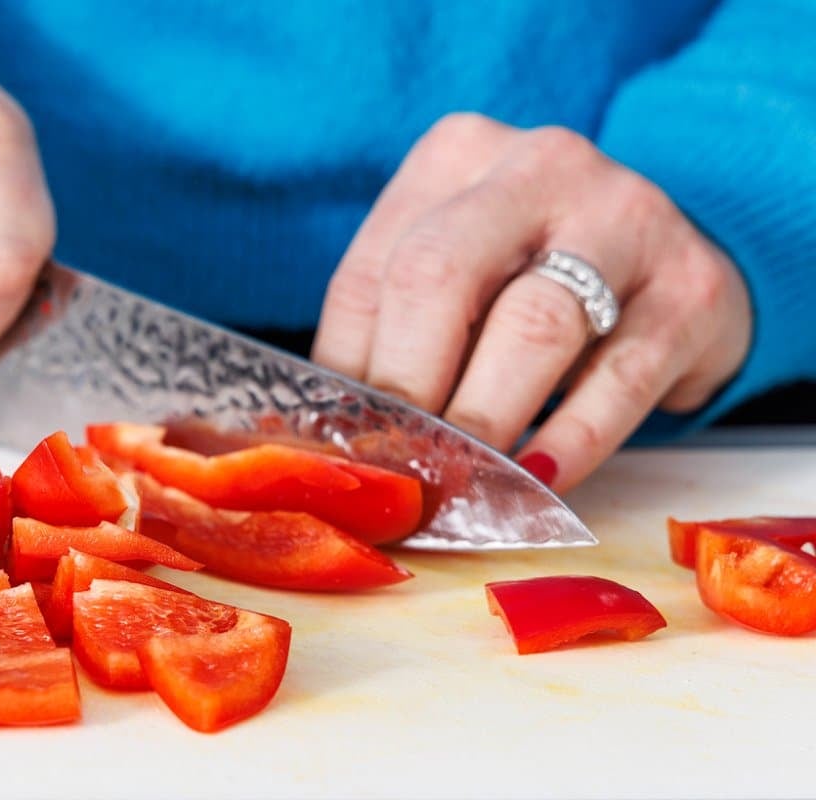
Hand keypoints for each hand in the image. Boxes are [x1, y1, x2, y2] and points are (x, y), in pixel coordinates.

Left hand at [312, 113, 750, 491]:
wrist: (676, 256)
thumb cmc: (533, 274)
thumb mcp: (461, 270)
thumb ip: (397, 327)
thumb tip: (342, 431)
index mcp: (455, 157)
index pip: (371, 273)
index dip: (347, 370)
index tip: (344, 442)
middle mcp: (538, 166)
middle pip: (440, 277)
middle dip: (407, 387)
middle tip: (398, 463)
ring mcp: (625, 217)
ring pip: (533, 326)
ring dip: (483, 420)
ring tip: (458, 479)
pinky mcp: (692, 287)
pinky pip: (620, 377)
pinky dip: (571, 438)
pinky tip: (538, 477)